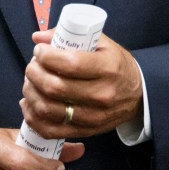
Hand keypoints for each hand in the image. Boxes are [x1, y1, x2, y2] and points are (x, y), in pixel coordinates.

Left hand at [20, 30, 143, 138]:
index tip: (39, 50)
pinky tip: (30, 103)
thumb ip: (71, 37)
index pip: (69, 64)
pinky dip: (33, 117)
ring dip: (31, 94)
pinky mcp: (85, 131)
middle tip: (32, 65)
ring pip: (48, 110)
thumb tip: (37, 38)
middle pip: (55, 88)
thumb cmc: (116, 65)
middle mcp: (101, 94)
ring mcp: (93, 117)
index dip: (47, 56)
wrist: (138, 96)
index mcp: (107, 68)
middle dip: (34, 73)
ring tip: (30, 82)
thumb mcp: (102, 44)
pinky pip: (50, 130)